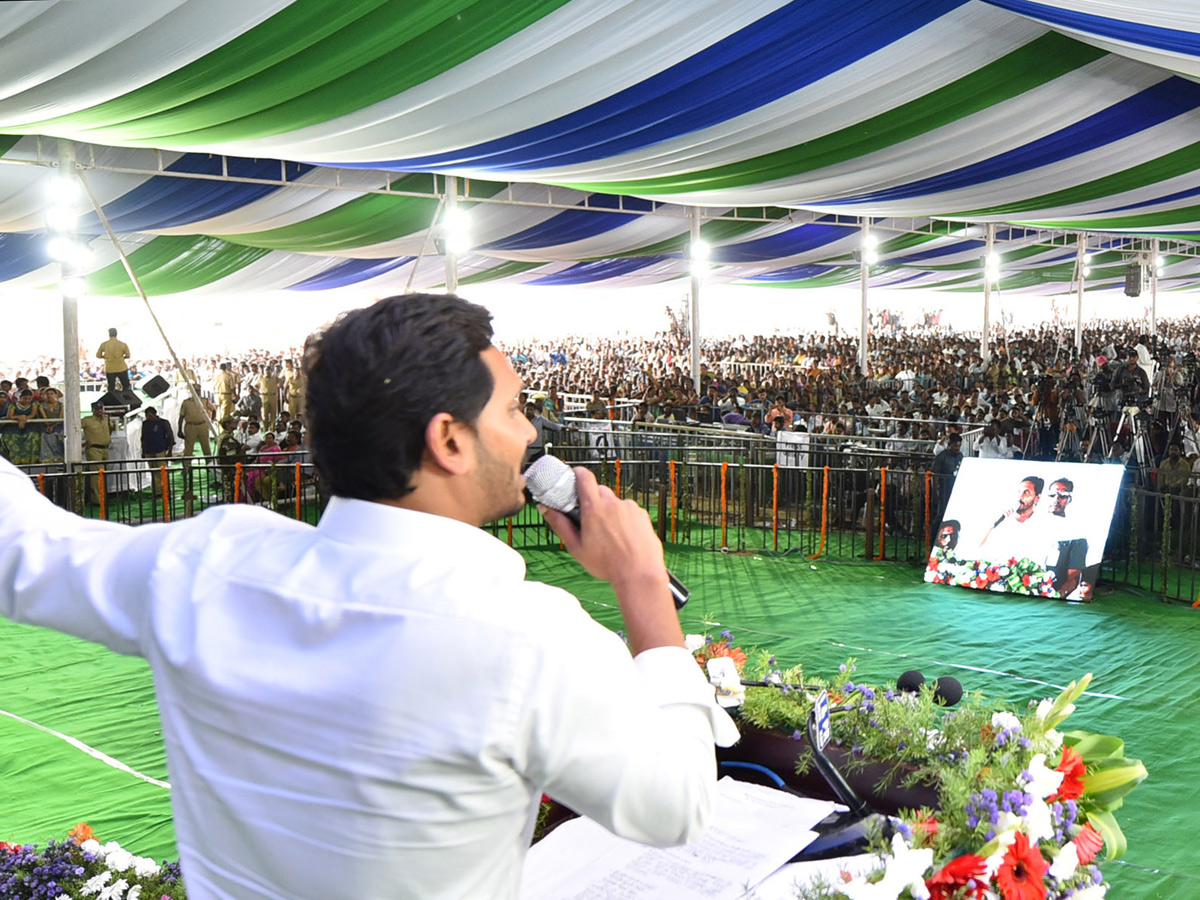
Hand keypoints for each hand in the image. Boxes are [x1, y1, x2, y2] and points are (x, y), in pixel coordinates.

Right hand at [540, 467, 666, 590]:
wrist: (639, 573)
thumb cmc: (607, 564)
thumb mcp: (576, 547)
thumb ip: (560, 524)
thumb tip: (545, 508)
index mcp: (594, 509)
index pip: (584, 477)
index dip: (578, 473)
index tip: (574, 477)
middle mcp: (612, 503)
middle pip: (599, 490)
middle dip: (593, 500)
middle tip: (589, 518)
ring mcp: (629, 507)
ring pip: (614, 502)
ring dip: (609, 511)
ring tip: (609, 534)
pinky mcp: (641, 514)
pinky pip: (629, 510)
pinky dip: (624, 519)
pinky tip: (624, 536)